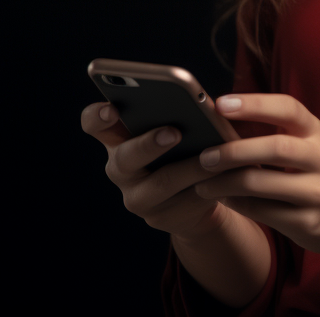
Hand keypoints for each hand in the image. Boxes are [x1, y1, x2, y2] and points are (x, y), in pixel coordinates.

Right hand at [81, 101, 233, 239]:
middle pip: (125, 157)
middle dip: (149, 144)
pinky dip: (206, 184)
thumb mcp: (178, 126)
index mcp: (118, 137)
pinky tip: (225, 172)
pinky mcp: (162, 217)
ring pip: (161, 182)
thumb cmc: (185, 145)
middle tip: (175, 132)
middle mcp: (121, 169)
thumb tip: (206, 102)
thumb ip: (179, 112)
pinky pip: (184, 201)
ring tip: (211, 154)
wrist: (195, 194)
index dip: (97, 117)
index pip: (94, 124)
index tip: (112, 109)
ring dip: (189, 167)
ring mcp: (138, 197)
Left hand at [193, 93, 319, 257]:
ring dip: (226, 183)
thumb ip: (277, 133)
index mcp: (317, 132)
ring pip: (264, 184)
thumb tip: (223, 124)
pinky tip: (223, 198)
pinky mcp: (308, 223)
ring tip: (202, 182)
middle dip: (235, 150)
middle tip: (205, 154)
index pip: (288, 109)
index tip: (221, 103)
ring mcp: (317, 192)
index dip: (255, 103)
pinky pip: (263, 213)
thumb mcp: (311, 144)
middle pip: (276, 147)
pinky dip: (237, 204)